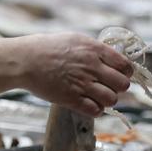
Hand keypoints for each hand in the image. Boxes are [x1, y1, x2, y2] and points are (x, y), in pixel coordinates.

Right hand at [18, 33, 133, 116]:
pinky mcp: (71, 99)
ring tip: (98, 97)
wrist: (25, 60)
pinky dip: (96, 110)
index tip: (120, 74)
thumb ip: (95, 49)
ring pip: (112, 99)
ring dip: (108, 100)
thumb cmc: (48, 48)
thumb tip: (113, 59)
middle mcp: (91, 67)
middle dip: (119, 87)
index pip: (125, 65)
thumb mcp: (75, 39)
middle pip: (122, 84)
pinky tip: (89, 104)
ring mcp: (82, 84)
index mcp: (94, 50)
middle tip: (109, 87)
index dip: (125, 72)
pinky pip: (95, 110)